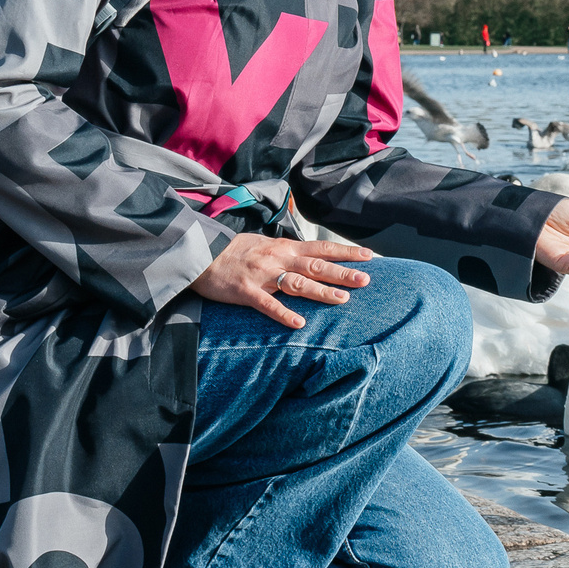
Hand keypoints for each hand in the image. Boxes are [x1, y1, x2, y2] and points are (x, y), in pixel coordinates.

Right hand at [191, 233, 377, 330]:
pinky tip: (299, 323)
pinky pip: (267, 304)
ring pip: (297, 284)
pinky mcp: (246, 291)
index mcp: (284, 248)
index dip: (345, 252)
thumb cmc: (234, 250)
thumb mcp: (265, 243)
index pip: (322, 248)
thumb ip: (287, 251)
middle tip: (366, 280)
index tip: (369, 256)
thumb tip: (309, 255)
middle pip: (316, 265)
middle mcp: (278, 259)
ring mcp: (263, 275)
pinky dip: (283, 313)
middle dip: (342, 273)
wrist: (199, 253)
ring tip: (342, 300)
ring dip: (320, 292)